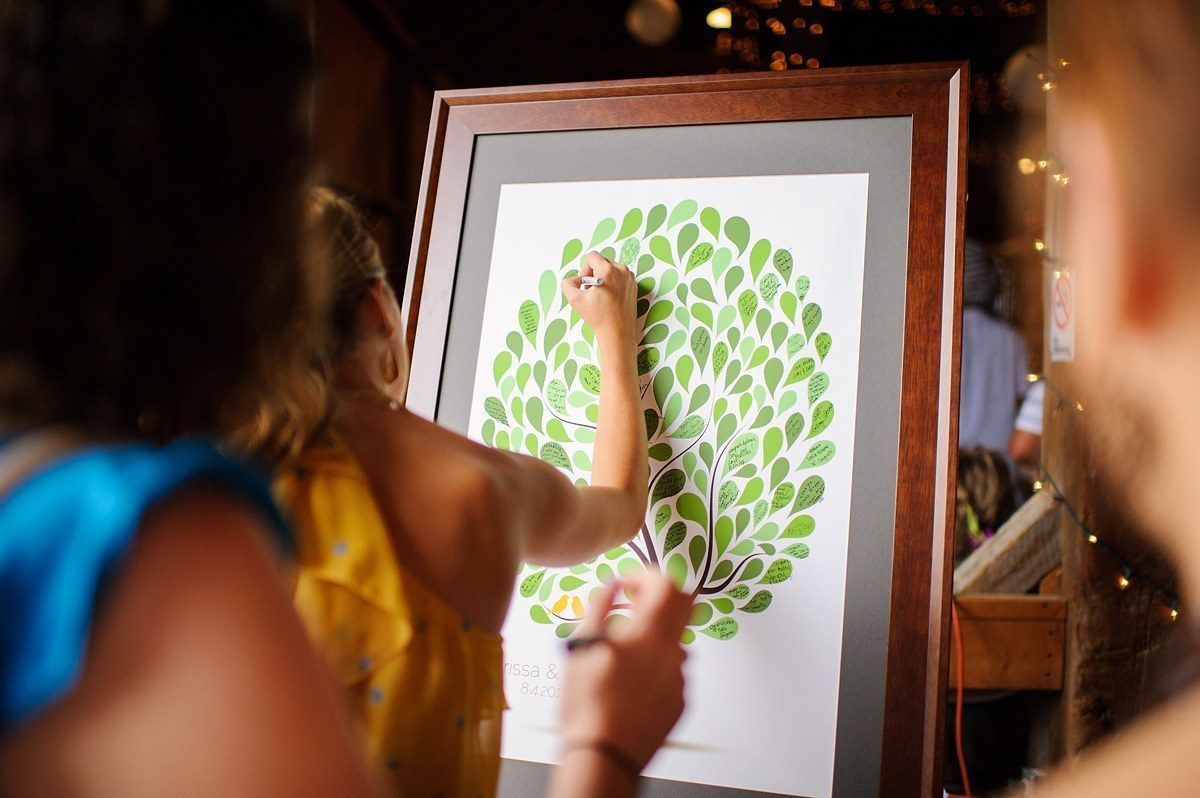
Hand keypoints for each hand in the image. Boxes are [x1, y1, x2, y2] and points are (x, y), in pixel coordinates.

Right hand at [559, 572, 692, 771]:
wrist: (603, 754)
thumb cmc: (588, 706)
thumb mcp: (582, 647)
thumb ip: (599, 607)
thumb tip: (610, 586)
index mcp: (649, 634)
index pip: (666, 584)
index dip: (645, 575)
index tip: (628, 582)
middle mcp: (671, 652)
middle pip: (685, 604)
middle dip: (660, 597)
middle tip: (635, 603)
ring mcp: (679, 678)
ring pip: (677, 640)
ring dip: (656, 633)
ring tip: (624, 647)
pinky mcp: (679, 701)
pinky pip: (673, 671)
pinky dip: (656, 664)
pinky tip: (630, 679)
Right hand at [561, 252, 637, 347]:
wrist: (617, 333)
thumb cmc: (598, 317)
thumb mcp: (575, 300)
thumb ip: (567, 284)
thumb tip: (574, 279)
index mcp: (608, 271)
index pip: (592, 256)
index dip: (584, 269)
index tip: (585, 283)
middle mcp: (622, 270)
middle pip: (602, 261)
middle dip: (593, 272)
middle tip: (591, 290)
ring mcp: (630, 277)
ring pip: (611, 268)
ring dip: (603, 277)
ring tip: (600, 294)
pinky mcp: (634, 285)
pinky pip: (619, 276)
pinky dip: (612, 282)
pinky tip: (609, 297)